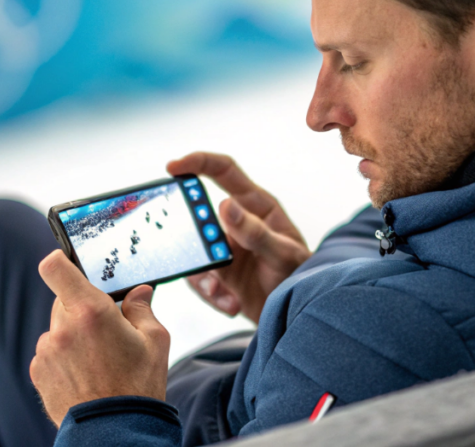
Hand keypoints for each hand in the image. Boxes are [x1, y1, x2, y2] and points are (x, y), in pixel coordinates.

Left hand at [30, 250, 169, 426]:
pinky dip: (63, 357)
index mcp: (91, 312)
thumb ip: (142, 308)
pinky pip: (49, 352)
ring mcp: (47, 351)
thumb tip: (139, 292)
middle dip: (82, 308)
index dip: (60, 260)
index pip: (56, 268)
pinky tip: (84, 373)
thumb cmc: (138, 386)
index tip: (66, 262)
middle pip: (64, 300)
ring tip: (97, 359)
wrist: (114, 432)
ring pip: (57, 328)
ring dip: (72, 334)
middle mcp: (62, 328)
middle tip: (105, 329)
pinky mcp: (38, 372)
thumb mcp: (155, 341)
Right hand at [167, 152, 311, 323]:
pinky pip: (199, 278)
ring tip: (222, 291)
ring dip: (204, 275)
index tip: (173, 167)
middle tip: (200, 255)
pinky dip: (212, 294)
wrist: (298, 312)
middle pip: (198, 215)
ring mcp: (224, 248)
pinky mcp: (218, 273)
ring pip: (192, 251)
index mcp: (256, 205)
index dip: (199, 162)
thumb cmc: (300, 274)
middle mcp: (236, 222)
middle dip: (191, 235)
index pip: (224, 172)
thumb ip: (255, 232)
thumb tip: (224, 204)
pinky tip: (232, 303)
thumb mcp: (282, 254)